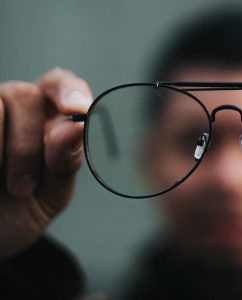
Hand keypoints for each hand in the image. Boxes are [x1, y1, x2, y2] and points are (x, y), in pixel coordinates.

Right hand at [0, 68, 91, 258]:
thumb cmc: (20, 212)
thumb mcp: (52, 193)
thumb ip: (65, 161)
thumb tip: (75, 126)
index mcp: (45, 119)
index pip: (59, 84)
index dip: (68, 89)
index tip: (75, 110)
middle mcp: (11, 109)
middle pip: (25, 94)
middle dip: (27, 144)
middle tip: (24, 187)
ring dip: (6, 150)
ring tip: (5, 188)